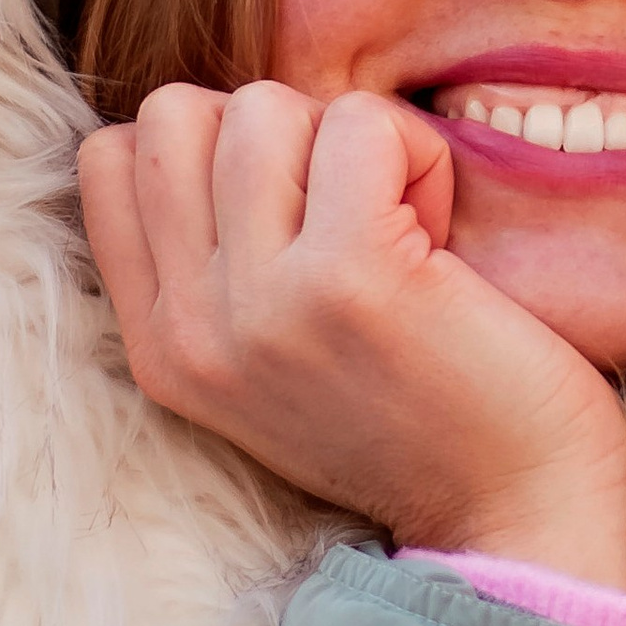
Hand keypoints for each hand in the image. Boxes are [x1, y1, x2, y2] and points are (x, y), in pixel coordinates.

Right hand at [79, 83, 625, 587]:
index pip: (112, 160)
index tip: (289, 215)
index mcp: (162, 347)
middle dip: (274, 132)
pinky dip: (417, 153)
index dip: (210, 148)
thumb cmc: (419, 417)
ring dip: (349, 141)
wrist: (513, 519)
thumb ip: (218, 261)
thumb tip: (219, 121)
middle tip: (347, 213)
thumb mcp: (271, 357)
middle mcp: (192, 329)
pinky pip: (361, 123)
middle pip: (175, 115)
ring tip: (398, 228)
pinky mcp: (351, 276)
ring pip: (262, 106)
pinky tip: (440, 234)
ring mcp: (263, 303)